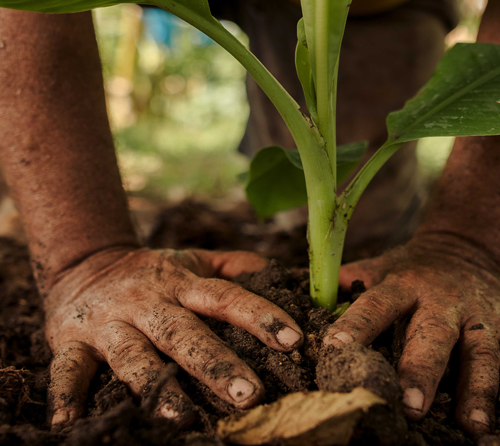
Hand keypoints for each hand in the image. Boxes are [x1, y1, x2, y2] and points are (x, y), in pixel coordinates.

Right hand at [44, 247, 303, 429]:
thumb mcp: (193, 260)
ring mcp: (110, 323)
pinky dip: (66, 396)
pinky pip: (67, 369)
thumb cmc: (152, 270)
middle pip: (184, 332)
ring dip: (156, 386)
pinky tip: (68, 426)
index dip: (259, 315)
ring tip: (183, 417)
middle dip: (215, 363)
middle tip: (249, 395)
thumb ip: (233, 265)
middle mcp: (148, 302)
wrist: (86, 264)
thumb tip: (277, 272)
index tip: (293, 340)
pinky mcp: (72, 341)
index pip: (225, 297)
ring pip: (134, 355)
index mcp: (181, 283)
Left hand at [324, 233, 499, 434]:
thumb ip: (350, 280)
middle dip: (420, 369)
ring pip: (477, 353)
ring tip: (467, 425)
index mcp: (402, 284)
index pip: (376, 305)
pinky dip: (492, 393)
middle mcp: (439, 301)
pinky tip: (486, 426)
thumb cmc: (413, 265)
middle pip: (430, 335)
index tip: (336, 349)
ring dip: (472, 389)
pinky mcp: (498, 329)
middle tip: (408, 405)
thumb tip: (306, 294)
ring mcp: (473, 317)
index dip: (356, 326)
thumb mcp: (382, 265)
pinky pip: (497, 362)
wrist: (465, 248)